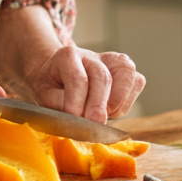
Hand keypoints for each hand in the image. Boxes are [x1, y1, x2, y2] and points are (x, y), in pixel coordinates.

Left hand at [22, 46, 145, 123]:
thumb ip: (59, 104)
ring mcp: (111, 60)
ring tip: (104, 116)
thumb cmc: (51, 86)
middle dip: (99, 105)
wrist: (57, 74)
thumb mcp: (45, 95)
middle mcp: (91, 55)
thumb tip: (78, 118)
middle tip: (94, 125)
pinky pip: (136, 82)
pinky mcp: (125, 70)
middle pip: (102, 76)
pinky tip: (113, 109)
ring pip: (126, 75)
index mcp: (67, 56)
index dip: (77, 102)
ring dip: (118, 102)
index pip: (78, 78)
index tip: (74, 119)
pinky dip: (128, 100)